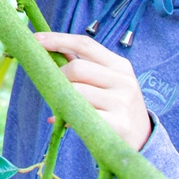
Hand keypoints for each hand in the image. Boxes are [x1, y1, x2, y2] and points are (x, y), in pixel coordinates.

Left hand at [33, 32, 150, 150]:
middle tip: (55, 88)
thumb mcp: (109, 83)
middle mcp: (123, 81)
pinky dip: (65, 118)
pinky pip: (80, 116)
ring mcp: (122, 102)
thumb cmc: (116, 107)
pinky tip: (63, 121)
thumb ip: (85, 67)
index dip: (58, 39)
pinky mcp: (118, 124)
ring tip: (62, 106)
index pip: (85, 44)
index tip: (36, 39)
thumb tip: (49, 52)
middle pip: (77, 68)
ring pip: (77, 92)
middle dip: (59, 76)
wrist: (142, 138)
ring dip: (62, 99)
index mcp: (120, 65)